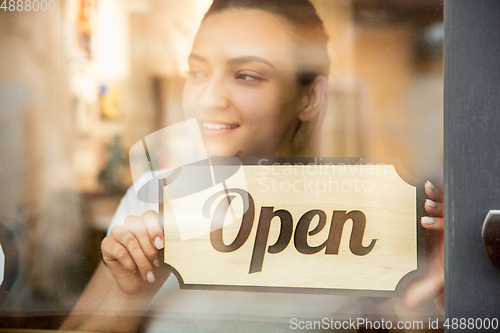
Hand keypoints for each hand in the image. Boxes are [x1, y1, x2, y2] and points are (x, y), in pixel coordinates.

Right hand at [101, 211, 167, 295]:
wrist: (141, 284)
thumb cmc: (155, 265)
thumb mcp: (165, 254)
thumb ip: (166, 243)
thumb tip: (170, 237)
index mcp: (147, 221)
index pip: (150, 216)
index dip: (156, 230)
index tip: (161, 245)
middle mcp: (131, 223)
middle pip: (140, 228)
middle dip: (150, 249)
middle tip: (155, 263)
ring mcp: (118, 232)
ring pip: (130, 241)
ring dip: (141, 260)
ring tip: (148, 271)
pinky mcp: (107, 244)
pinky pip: (120, 251)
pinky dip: (130, 263)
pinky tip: (133, 270)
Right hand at [403, 180, 443, 311]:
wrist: (450, 261)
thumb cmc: (444, 268)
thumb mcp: (436, 278)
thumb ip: (422, 289)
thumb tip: (406, 301)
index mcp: (453, 242)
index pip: (448, 230)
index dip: (438, 224)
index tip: (424, 221)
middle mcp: (455, 230)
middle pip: (451, 214)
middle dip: (439, 208)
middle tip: (428, 205)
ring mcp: (452, 221)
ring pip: (449, 204)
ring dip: (438, 197)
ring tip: (429, 190)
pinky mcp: (446, 215)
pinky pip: (445, 201)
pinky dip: (437, 193)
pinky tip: (429, 186)